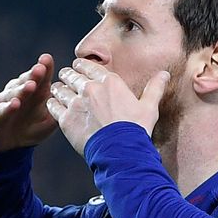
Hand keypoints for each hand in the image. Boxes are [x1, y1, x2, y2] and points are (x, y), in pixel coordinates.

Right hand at [0, 54, 57, 151]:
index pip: (40, 78)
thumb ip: (58, 112)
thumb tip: (73, 102)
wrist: (5, 145)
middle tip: (41, 68)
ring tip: (30, 86)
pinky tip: (14, 104)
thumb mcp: (47, 122)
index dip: (44, 68)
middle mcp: (19, 92)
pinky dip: (8, 107)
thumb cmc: (30, 128)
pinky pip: (1, 111)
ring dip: (22, 89)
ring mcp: (6, 102)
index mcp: (34, 92)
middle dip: (34, 75)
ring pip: (14, 94)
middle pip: (27, 81)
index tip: (47, 59)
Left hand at [46, 58, 169, 154]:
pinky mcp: (66, 120)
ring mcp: (76, 104)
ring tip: (58, 90)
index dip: (81, 65)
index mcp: (109, 82)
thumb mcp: (149, 107)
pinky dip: (52, 104)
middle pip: (71, 75)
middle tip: (66, 77)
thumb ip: (154, 88)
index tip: (78, 67)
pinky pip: (53, 106)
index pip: (88, 66)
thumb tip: (164, 74)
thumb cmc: (137, 129)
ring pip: (60, 89)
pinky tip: (53, 104)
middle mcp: (90, 89)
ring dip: (59, 88)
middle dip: (68, 75)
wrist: (121, 151)